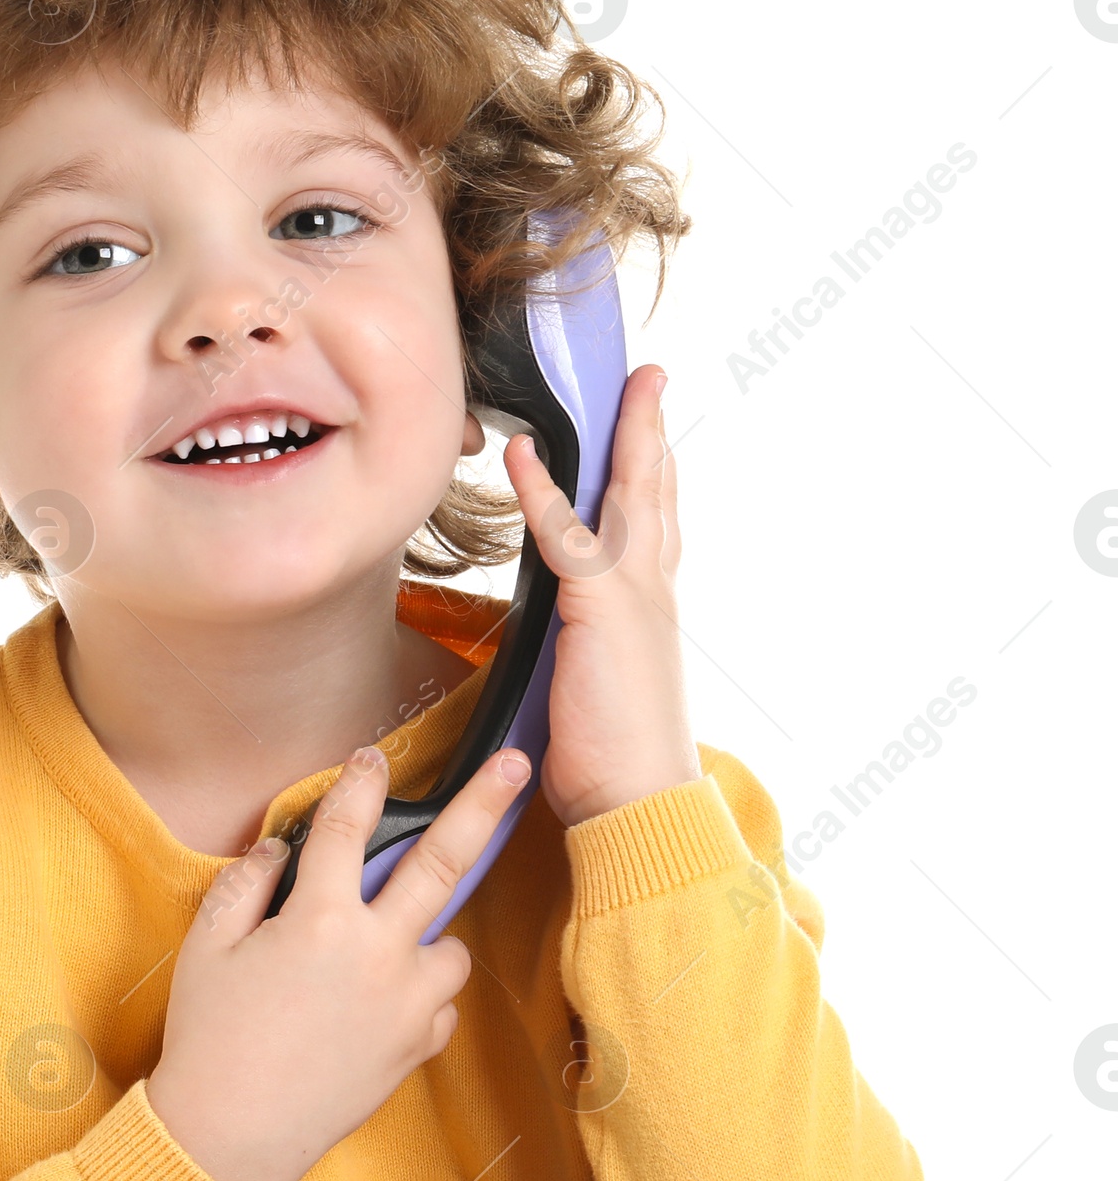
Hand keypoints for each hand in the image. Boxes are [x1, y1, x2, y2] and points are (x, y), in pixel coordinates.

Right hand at [146, 743, 532, 1180]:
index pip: (349, 827)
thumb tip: (279, 849)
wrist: (231, 1140)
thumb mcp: (206, 949)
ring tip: (387, 944)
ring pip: (449, 943)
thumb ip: (246, 884)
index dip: (361, 782)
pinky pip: (438, 1003)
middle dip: (483, 804)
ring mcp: (405, 1003)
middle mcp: (376, 953)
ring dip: (429, 932)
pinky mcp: (416, 1047)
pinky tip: (379, 1003)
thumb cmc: (210, 1042)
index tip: (372, 758)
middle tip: (515, 766)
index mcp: (320, 920)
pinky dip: (419, 994)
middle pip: (443, 861)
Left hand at [503, 364, 700, 825]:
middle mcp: (652, 592)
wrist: (639, 801)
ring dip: (625, 433)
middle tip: (652, 379)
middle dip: (654, 432)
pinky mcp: (600, 608)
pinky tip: (523, 454)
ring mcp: (632, 594)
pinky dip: (542, 491)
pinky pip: (565, 536)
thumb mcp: (597, 691)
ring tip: (622, 384)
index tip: (651, 433)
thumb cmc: (614, 762)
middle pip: (656, 493)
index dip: (652, 475)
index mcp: (651, 610)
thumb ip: (583, 654)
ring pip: (631, 495)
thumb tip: (561, 651)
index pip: (655, 526)